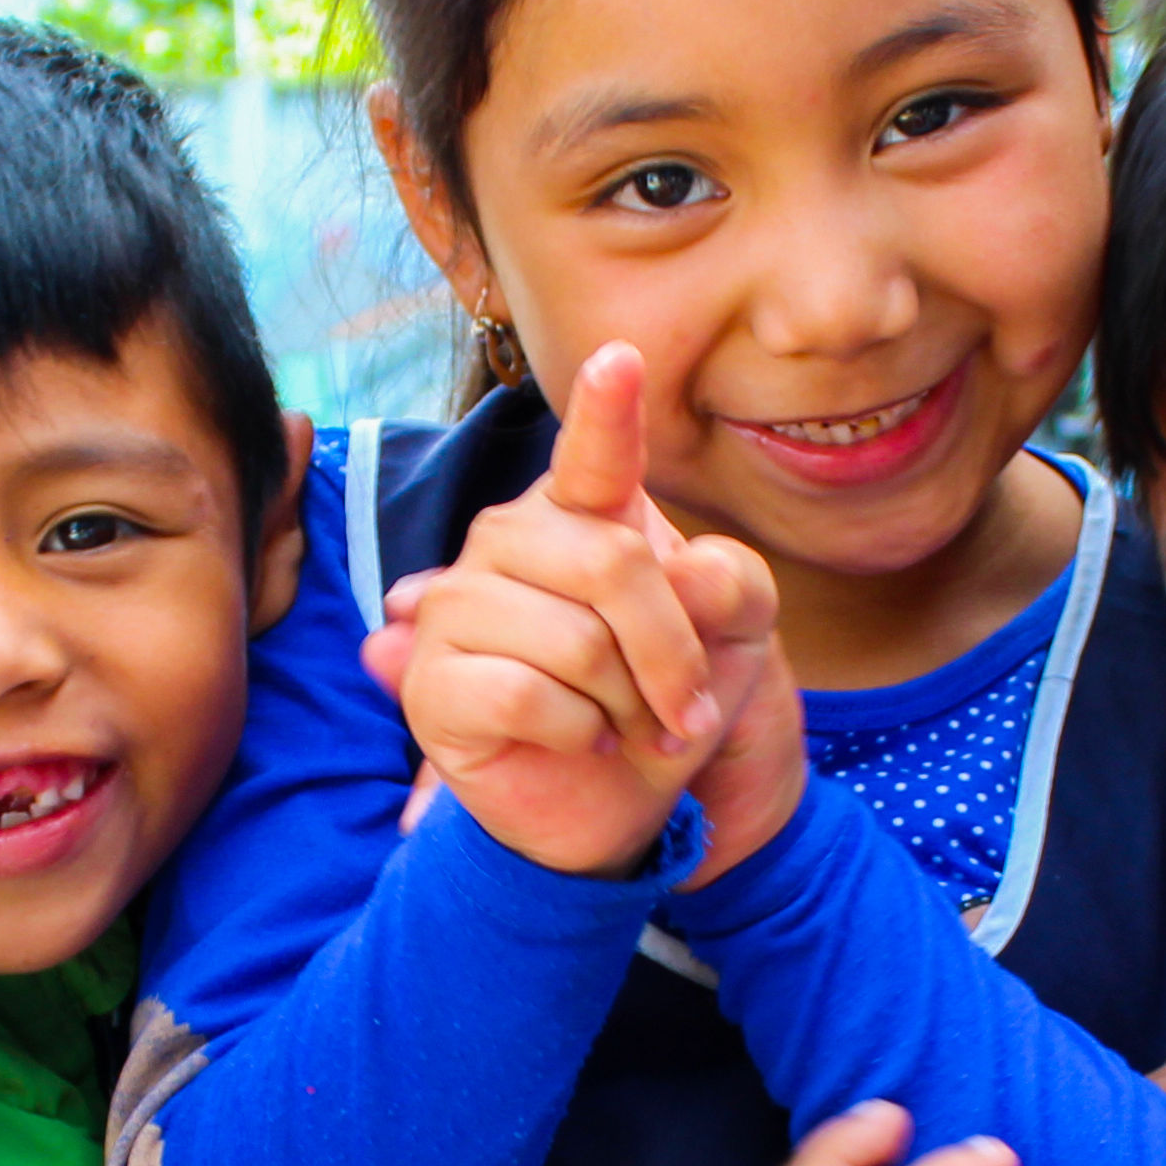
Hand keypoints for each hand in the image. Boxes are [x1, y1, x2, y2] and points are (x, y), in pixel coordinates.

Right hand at [367, 342, 784, 878]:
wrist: (615, 807)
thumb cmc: (663, 704)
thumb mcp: (734, 639)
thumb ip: (730, 586)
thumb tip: (679, 577)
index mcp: (582, 514)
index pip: (595, 454)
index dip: (606, 409)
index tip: (620, 357)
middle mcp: (510, 541)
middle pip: (614, 563)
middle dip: (671, 654)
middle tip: (683, 713)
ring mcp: (458, 605)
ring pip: (574, 639)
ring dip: (626, 706)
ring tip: (622, 728)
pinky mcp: (431, 679)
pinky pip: (527, 694)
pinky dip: (577, 734)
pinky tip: (574, 742)